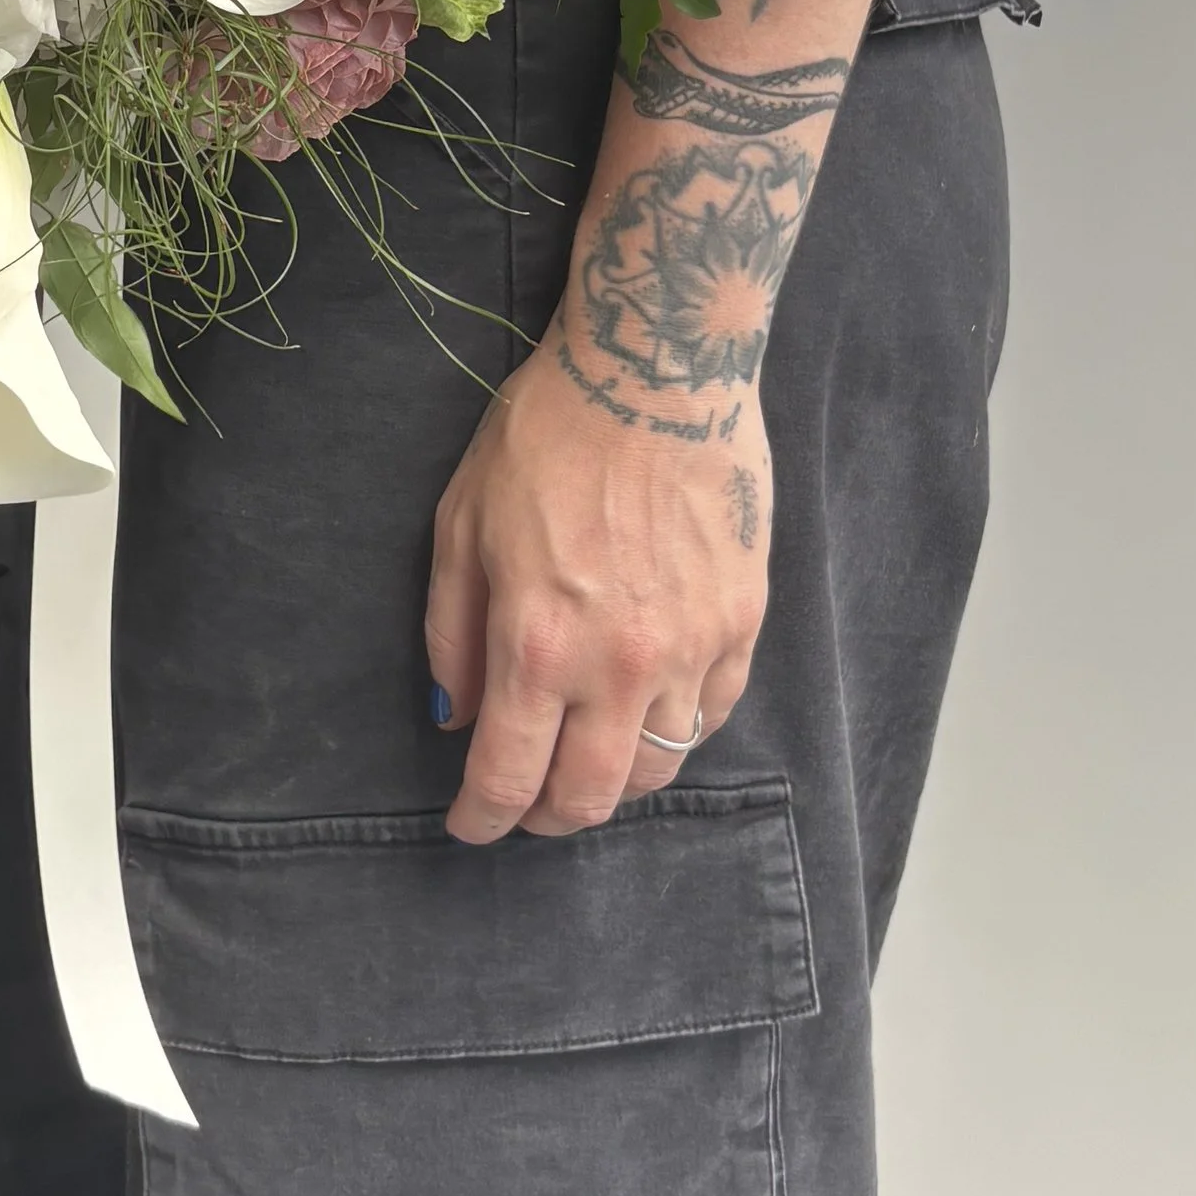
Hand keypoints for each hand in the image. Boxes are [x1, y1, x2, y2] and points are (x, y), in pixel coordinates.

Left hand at [423, 342, 769, 842]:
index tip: (470, 826)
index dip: (483, 819)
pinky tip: (647, 709)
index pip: (509, 778)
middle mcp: (620, 666)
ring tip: (587, 754)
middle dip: (549, 818)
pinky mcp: (742, 623)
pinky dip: (675, 730)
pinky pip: (712, 714)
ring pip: (659, 768)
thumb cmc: (548, 434)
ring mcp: (692, 649)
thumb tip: (457, 719)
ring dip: (615, 778)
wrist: (656, 370)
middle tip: (527, 805)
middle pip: (592, 798)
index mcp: (537, 645)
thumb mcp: (462, 523)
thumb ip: (453, 635)